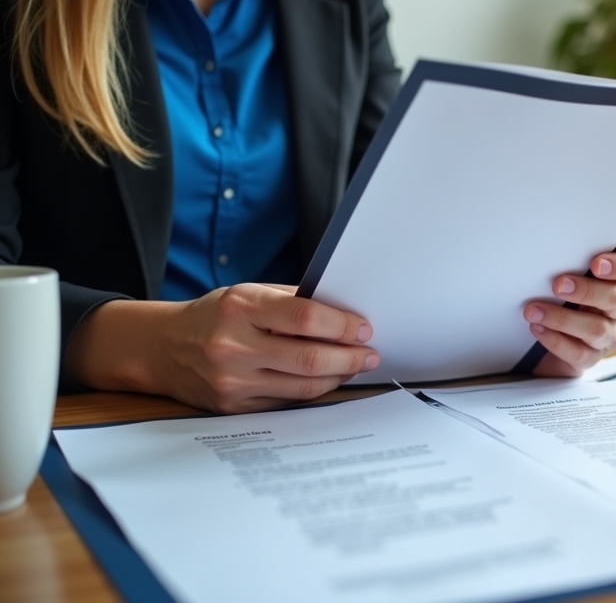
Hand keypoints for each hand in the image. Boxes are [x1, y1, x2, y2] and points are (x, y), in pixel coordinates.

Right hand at [67, 284, 378, 413]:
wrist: (161, 349)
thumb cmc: (214, 316)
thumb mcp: (247, 294)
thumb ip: (292, 301)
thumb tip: (345, 313)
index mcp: (240, 308)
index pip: (305, 318)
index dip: (342, 325)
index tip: (363, 328)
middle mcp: (233, 346)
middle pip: (310, 358)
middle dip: (350, 357)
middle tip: (369, 353)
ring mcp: (233, 381)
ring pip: (304, 386)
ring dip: (338, 376)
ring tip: (354, 365)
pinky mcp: (234, 407)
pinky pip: (288, 401)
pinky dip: (313, 390)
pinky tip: (326, 379)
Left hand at [524, 252, 615, 376]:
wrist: (539, 344)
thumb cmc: (558, 299)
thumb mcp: (567, 278)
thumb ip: (571, 266)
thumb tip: (551, 253)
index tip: (596, 264)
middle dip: (587, 291)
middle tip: (558, 285)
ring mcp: (607, 337)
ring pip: (596, 329)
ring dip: (563, 318)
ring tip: (535, 310)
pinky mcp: (590, 358)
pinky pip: (578, 353)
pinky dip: (555, 340)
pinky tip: (537, 328)